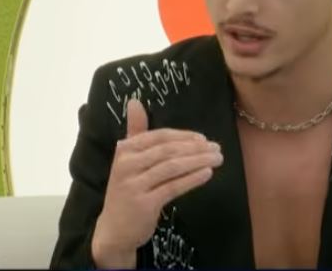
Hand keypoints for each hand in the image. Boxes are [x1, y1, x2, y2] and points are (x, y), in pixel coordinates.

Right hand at [91, 99, 223, 268]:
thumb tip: (135, 101)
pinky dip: (192, 179)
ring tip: (217, 159)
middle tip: (217, 148)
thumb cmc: (125, 191)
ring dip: (198, 161)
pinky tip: (207, 174)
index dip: (183, 136)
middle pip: (167, 151)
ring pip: (172, 167)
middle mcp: (127, 165)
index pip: (158, 136)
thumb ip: (135, 131)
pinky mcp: (145, 203)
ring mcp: (135, 185)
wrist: (114, 230)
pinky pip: (173, 187)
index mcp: (124, 150)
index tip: (203, 138)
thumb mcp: (127, 160)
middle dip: (195, 148)